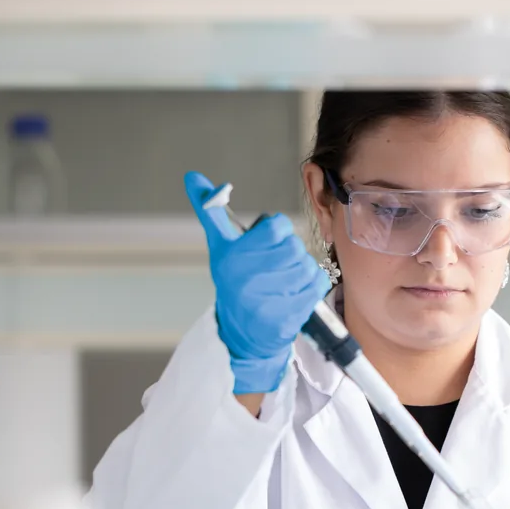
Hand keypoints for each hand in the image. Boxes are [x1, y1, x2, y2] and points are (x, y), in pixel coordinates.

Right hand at [185, 172, 331, 394]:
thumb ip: (211, 210)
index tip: (266, 244)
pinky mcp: (290, 315)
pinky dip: (310, 286)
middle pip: (294, 246)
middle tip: (276, 265)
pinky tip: (294, 293)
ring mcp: (270, 298)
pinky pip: (317, 284)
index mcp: (233, 256)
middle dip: (288, 253)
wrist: (242, 332)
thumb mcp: (220, 246)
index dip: (276, 232)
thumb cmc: (233, 281)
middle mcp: (250, 277)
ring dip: (300, 269)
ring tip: (283, 280)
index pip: (277, 226)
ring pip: (307, 264)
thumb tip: (192, 176)